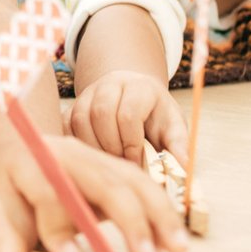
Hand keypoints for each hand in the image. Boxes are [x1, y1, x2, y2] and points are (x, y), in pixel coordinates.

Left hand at [0, 114, 187, 251]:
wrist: (6, 153)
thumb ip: (1, 246)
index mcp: (32, 160)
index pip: (49, 189)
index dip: (59, 223)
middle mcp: (68, 154)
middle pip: (105, 180)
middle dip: (130, 219)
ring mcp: (93, 159)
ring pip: (132, 181)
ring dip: (158, 214)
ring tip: (177, 249)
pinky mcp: (110, 170)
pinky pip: (140, 186)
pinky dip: (159, 211)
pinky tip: (172, 238)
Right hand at [68, 69, 187, 165]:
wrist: (135, 98)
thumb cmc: (155, 116)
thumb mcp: (173, 126)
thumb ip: (178, 144)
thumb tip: (184, 167)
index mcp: (140, 87)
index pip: (129, 114)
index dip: (132, 143)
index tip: (137, 162)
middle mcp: (111, 84)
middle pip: (102, 113)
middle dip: (112, 145)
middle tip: (121, 165)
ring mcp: (89, 93)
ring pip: (81, 119)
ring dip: (94, 147)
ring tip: (108, 162)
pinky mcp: (73, 105)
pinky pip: (67, 124)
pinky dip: (78, 144)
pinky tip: (93, 157)